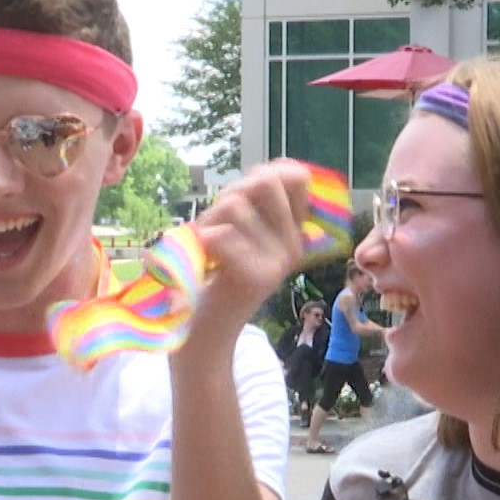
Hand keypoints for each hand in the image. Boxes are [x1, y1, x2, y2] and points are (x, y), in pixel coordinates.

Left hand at [182, 159, 315, 347]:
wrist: (207, 333)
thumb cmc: (216, 278)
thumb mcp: (241, 233)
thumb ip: (254, 201)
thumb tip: (278, 167)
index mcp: (293, 233)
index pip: (296, 176)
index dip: (262, 175)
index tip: (241, 200)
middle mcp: (292, 246)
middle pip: (266, 181)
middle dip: (232, 193)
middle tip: (218, 224)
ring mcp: (277, 262)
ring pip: (235, 206)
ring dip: (209, 219)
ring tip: (206, 245)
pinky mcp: (256, 277)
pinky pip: (223, 234)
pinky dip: (203, 240)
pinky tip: (204, 259)